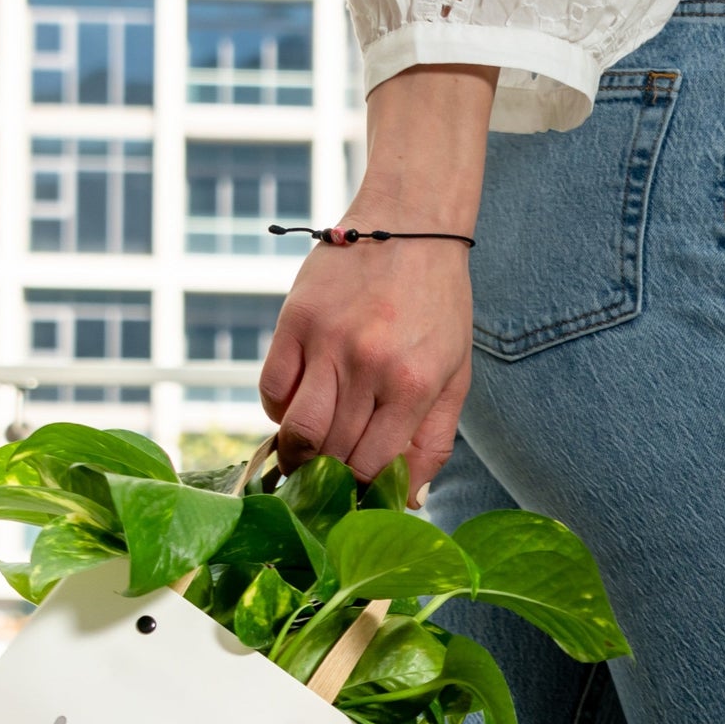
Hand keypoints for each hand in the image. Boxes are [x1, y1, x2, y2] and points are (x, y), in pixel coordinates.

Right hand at [256, 63, 496, 508]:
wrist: (411, 224)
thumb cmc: (438, 306)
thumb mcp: (455, 375)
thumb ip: (434, 440)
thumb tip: (410, 499)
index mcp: (414, 384)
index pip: (372, 466)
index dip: (362, 489)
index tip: (358, 492)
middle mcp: (369, 365)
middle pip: (333, 452)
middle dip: (329, 477)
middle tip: (328, 482)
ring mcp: (328, 342)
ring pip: (296, 428)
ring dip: (296, 454)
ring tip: (304, 457)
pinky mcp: (295, 319)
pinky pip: (270, 386)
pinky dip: (277, 409)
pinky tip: (295, 406)